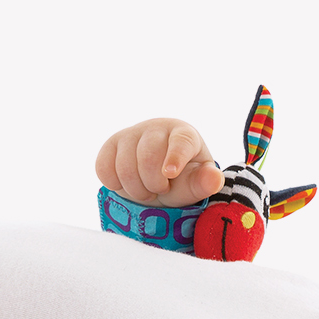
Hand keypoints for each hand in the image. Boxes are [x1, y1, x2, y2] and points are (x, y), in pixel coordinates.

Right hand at [96, 119, 225, 208]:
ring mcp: (131, 134)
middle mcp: (157, 128)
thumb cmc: (180, 179)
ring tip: (145, 190)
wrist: (154, 179)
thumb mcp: (195, 184)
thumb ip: (205, 183)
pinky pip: (104, 168)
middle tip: (160, 190)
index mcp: (183, 133)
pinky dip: (114, 183)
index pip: (180, 141)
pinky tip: (126, 183)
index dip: (174, 156)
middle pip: (148, 157)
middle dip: (153, 184)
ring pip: (124, 165)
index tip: (170, 174)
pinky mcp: (110, 145)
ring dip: (135, 189)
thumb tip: (214, 179)